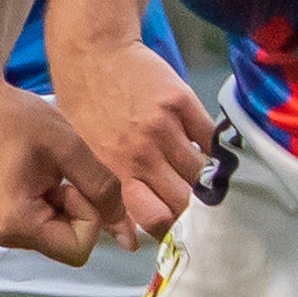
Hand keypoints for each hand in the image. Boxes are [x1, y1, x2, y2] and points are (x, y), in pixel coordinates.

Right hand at [0, 73, 126, 266]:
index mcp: (17, 225)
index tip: (72, 180)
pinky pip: (38, 221)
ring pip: (55, 231)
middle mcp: (3, 235)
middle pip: (67, 243)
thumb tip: (126, 229)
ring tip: (45, 167)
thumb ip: (102, 188)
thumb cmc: (13, 118)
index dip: (90, 215)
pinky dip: (48, 199)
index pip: (80, 248)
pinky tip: (35, 170)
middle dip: (77, 208)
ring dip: (63, 202)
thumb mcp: (68, 148)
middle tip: (60, 170)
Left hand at [56, 41, 216, 245]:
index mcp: (115, 172)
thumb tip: (130, 244)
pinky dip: (214, 151)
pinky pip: (210, 138)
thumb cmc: (83, 107)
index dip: (172, 230)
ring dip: (209, 183)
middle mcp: (141, 153)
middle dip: (195, 213)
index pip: (155, 218)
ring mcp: (163, 127)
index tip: (180, 232)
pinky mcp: (181, 102)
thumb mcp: (83, 157)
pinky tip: (213, 157)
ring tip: (212, 189)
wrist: (92, 52)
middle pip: (184, 200)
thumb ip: (109, 202)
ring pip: (201, 172)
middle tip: (203, 216)